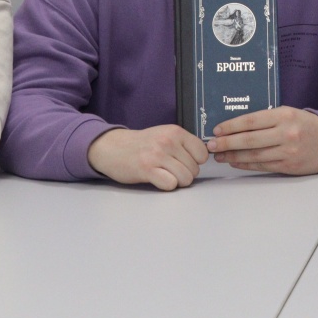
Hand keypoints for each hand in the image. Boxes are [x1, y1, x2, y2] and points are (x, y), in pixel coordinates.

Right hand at [87, 125, 208, 190]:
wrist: (113, 147)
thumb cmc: (142, 144)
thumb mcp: (165, 135)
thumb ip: (183, 144)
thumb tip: (204, 159)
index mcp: (175, 132)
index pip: (202, 153)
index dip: (195, 162)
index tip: (184, 162)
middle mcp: (168, 141)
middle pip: (194, 169)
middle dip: (185, 174)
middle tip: (170, 169)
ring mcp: (157, 155)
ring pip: (185, 178)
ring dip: (177, 181)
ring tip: (164, 174)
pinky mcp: (147, 170)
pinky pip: (170, 184)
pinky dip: (166, 185)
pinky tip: (157, 178)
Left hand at [209, 107, 317, 174]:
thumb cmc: (305, 125)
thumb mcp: (288, 113)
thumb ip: (265, 118)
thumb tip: (236, 126)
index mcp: (284, 116)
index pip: (251, 121)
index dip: (231, 126)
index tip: (217, 130)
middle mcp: (286, 133)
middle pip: (249, 140)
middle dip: (227, 143)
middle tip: (211, 145)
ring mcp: (288, 151)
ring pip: (254, 155)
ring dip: (233, 156)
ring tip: (220, 155)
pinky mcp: (289, 166)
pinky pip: (262, 166)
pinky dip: (246, 164)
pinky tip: (236, 162)